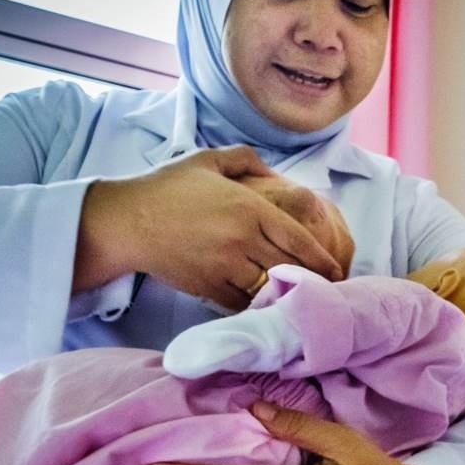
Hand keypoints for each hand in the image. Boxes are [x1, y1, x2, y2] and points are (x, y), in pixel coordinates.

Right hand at [75, 146, 348, 306]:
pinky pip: (243, 302)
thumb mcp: (209, 160)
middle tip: (327, 288)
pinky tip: (264, 304)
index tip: (337, 269)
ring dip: (285, 294)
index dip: (323, 258)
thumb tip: (276, 173)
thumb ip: (247, 160)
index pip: (299, 238)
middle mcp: (243, 239)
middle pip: (291, 266)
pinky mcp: (208, 286)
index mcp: (250, 208)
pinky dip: (256, 304)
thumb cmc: (167, 188)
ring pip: (270, 287)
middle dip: (311, 279)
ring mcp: (226, 265)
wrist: (127, 221)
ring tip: (300, 299)